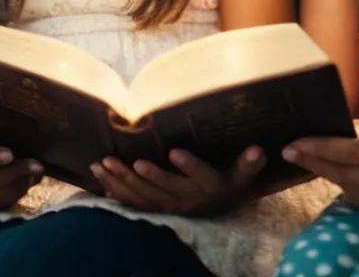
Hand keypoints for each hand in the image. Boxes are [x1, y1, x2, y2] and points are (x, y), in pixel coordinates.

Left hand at [90, 146, 265, 215]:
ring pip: (144, 196)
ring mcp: (168, 205)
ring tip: (103, 164)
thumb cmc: (228, 185)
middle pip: (164, 188)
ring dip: (122, 181)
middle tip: (126, 161)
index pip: (201, 176)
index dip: (189, 166)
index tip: (174, 151)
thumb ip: (248, 164)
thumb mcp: (242, 176)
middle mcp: (186, 198)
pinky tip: (99, 178)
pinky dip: (114, 191)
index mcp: (208, 187)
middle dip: (145, 176)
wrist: (215, 209)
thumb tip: (260, 149)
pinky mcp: (154, 207)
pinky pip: (133, 202)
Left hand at [283, 117, 358, 216]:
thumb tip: (333, 126)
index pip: (344, 151)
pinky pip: (356, 197)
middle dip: (311, 161)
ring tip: (307, 158)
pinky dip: (343, 184)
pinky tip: (333, 172)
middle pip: (339, 172)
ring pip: (344, 186)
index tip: (291, 144)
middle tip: (289, 151)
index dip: (315, 148)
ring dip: (324, 172)